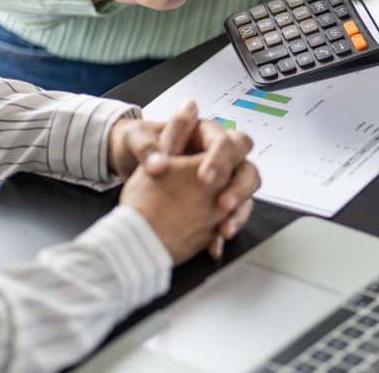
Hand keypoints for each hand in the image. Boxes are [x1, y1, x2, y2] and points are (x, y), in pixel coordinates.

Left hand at [108, 99, 259, 256]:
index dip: (220, 159)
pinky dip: (224, 230)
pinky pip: (231, 217)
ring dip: (239, 213)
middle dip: (238, 187)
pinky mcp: (217, 203)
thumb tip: (156, 164)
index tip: (204, 178)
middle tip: (222, 204)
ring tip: (224, 230)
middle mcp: (218, 157)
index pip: (226, 142)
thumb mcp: (136, 140)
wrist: (131, 172)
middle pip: (246, 168)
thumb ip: (146, 149)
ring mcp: (221, 181)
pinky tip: (214, 244)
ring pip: (244, 195)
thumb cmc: (137, 148)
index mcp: (203, 134)